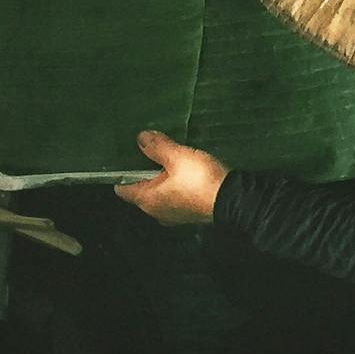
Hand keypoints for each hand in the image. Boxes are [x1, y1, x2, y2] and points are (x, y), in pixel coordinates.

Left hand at [114, 130, 228, 225]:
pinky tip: (185, 174)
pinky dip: (175, 187)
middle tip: (151, 154)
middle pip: (141, 191)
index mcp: (147, 199)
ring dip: (161, 180)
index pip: (122, 189)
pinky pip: (174, 198)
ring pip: (159, 195)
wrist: (233, 199)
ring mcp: (173, 215)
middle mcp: (156, 211)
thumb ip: (156, 146)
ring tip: (169, 161)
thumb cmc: (200, 180)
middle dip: (144, 174)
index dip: (122, 173)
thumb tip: (141, 138)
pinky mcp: (189, 214)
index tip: (128, 158)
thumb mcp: (176, 156)